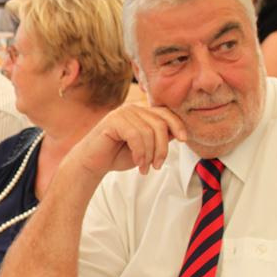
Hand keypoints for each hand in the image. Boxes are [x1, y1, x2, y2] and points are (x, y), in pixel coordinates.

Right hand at [72, 104, 187, 179]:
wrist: (92, 163)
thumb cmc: (117, 156)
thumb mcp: (145, 148)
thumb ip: (159, 138)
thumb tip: (177, 133)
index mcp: (141, 112)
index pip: (165, 113)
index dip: (178, 125)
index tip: (183, 140)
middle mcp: (132, 108)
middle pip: (160, 124)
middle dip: (162, 148)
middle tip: (157, 166)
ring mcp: (122, 113)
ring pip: (149, 132)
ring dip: (150, 155)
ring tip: (144, 167)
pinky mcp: (113, 120)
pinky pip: (136, 136)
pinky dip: (140, 152)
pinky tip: (137, 163)